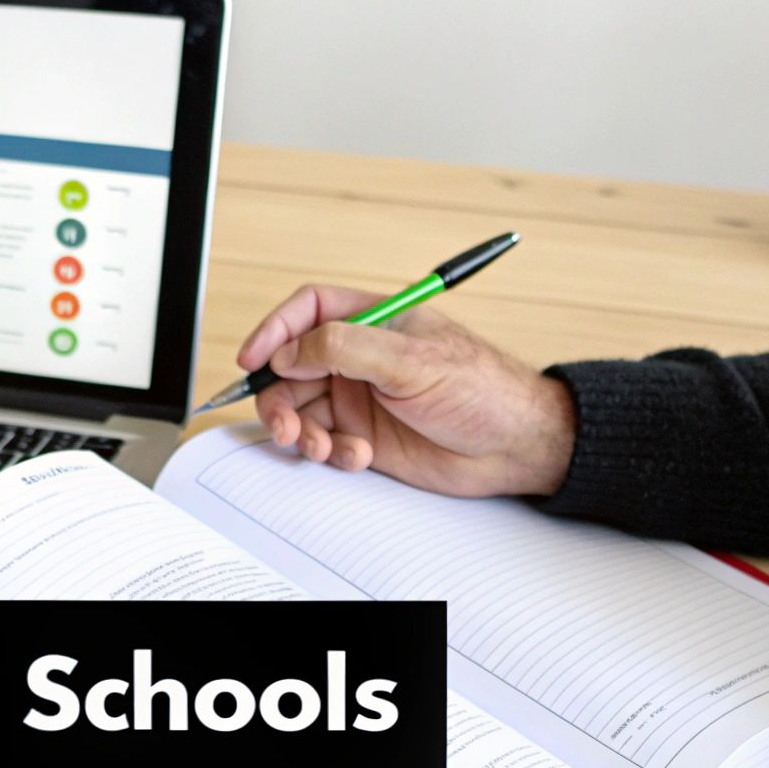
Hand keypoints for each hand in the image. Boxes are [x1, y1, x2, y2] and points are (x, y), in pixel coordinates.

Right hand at [235, 284, 575, 497]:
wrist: (515, 446)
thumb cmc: (482, 390)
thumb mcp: (411, 360)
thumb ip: (345, 348)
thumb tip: (290, 352)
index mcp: (373, 322)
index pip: (308, 312)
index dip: (275, 331)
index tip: (253, 359)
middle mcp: (361, 358)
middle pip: (292, 367)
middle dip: (280, 397)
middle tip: (285, 424)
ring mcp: (361, 398)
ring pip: (302, 409)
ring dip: (301, 431)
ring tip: (320, 447)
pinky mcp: (365, 436)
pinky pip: (325, 442)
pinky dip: (332, 453)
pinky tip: (357, 456)